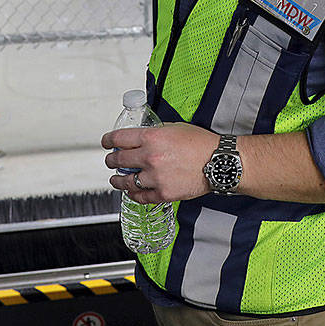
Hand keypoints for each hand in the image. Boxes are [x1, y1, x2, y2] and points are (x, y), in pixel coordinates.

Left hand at [102, 122, 217, 203]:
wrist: (218, 162)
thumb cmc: (201, 144)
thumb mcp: (175, 128)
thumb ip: (155, 133)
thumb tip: (142, 138)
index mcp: (152, 138)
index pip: (119, 138)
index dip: (108, 140)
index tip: (106, 142)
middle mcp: (150, 157)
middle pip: (118, 160)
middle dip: (111, 160)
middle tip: (110, 160)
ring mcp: (155, 177)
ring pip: (125, 181)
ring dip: (117, 180)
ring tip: (116, 179)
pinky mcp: (163, 193)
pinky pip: (140, 197)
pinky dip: (133, 194)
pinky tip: (130, 191)